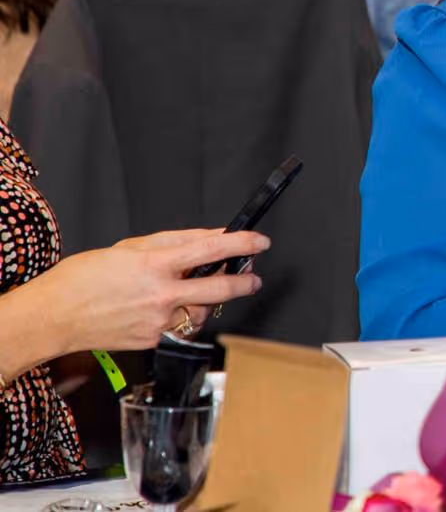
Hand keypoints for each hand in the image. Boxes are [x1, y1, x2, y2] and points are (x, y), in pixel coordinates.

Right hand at [27, 229, 267, 353]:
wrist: (53, 317)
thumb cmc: (83, 278)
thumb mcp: (130, 247)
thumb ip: (176, 241)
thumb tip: (211, 236)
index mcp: (154, 265)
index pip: (211, 250)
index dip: (242, 243)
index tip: (260, 241)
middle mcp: (160, 295)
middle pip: (221, 289)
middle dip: (245, 282)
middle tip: (253, 277)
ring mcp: (158, 321)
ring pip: (202, 311)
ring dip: (207, 300)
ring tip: (192, 290)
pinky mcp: (153, 341)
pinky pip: (181, 326)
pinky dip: (182, 315)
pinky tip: (166, 308)